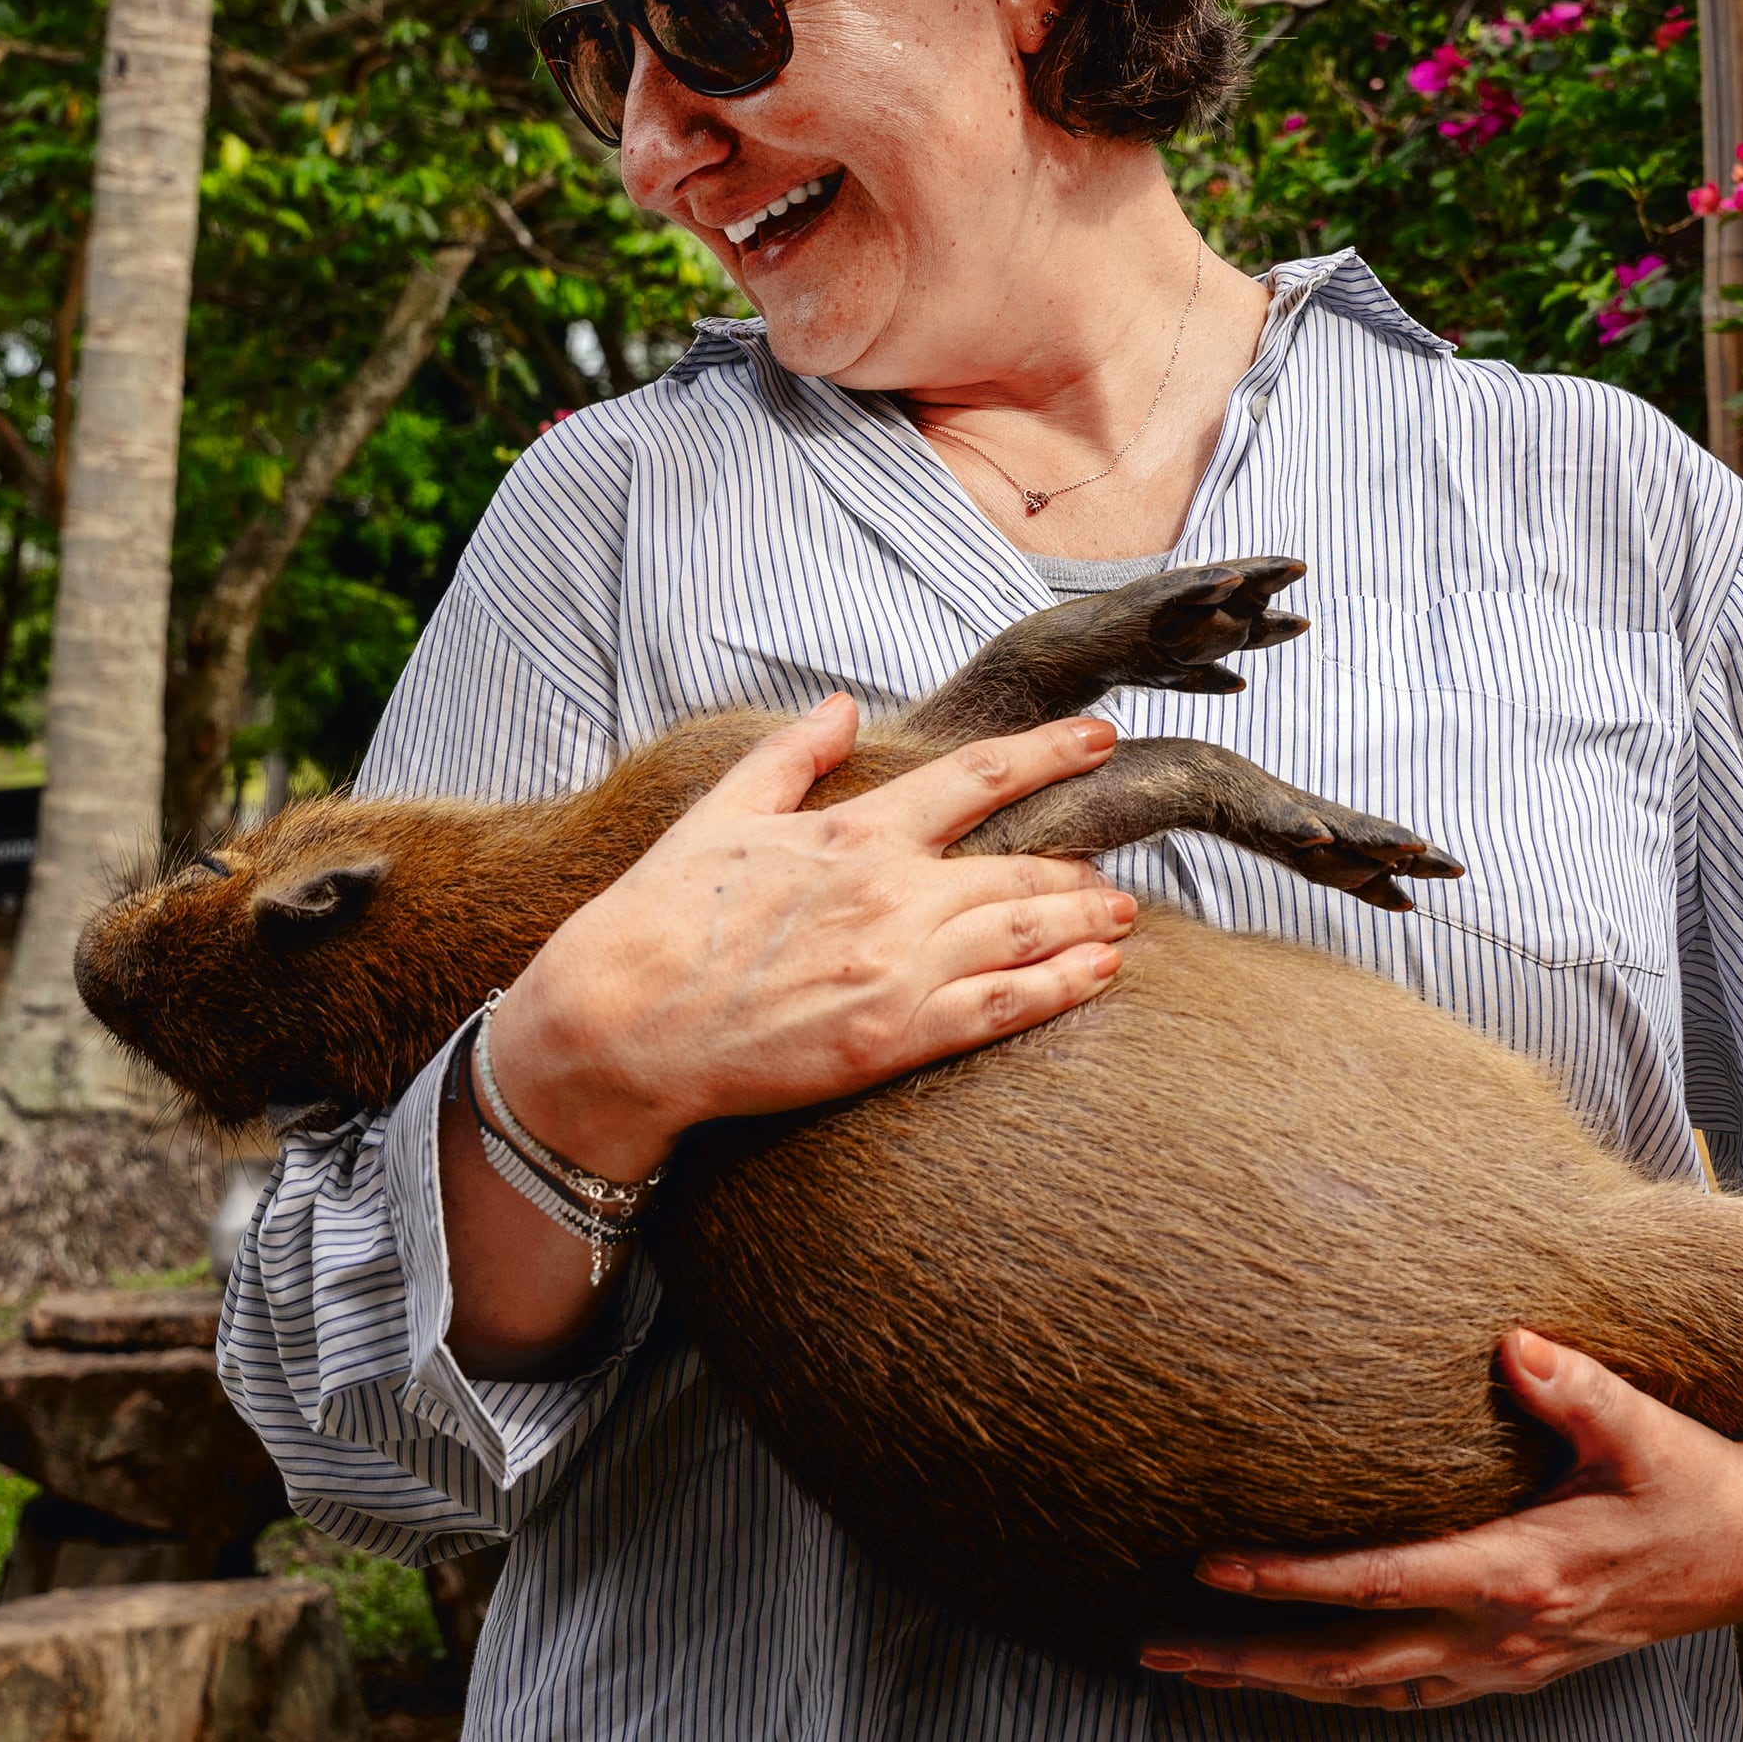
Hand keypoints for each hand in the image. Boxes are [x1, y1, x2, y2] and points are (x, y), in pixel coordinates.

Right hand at [485, 694, 1139, 1179]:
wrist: (620, 1026)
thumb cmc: (659, 917)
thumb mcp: (720, 814)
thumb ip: (791, 755)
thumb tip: (843, 704)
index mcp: (854, 835)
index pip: (977, 779)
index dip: (1049, 754)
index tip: (1100, 738)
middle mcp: (890, 895)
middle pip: (1017, 868)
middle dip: (1078, 862)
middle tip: (1120, 860)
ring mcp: (897, 969)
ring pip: (1022, 935)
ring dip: (1082, 920)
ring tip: (1122, 912)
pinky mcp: (892, 1037)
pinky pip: (1000, 1009)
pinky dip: (1059, 988)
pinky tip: (1099, 975)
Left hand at [1141, 1331, 1742, 1712]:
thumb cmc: (1694, 1481)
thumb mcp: (1646, 1429)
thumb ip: (1578, 1388)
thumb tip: (1516, 1344)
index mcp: (1519, 1573)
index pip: (1378, 1582)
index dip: (1290, 1581)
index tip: (1211, 1569)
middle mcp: (1502, 1635)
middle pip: (1348, 1659)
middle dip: (1248, 1656)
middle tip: (1158, 1645)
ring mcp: (1506, 1664)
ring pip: (1369, 1688)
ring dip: (1280, 1682)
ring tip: (1196, 1666)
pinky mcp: (1516, 1669)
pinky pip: (1408, 1694)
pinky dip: (1343, 1690)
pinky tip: (1300, 1680)